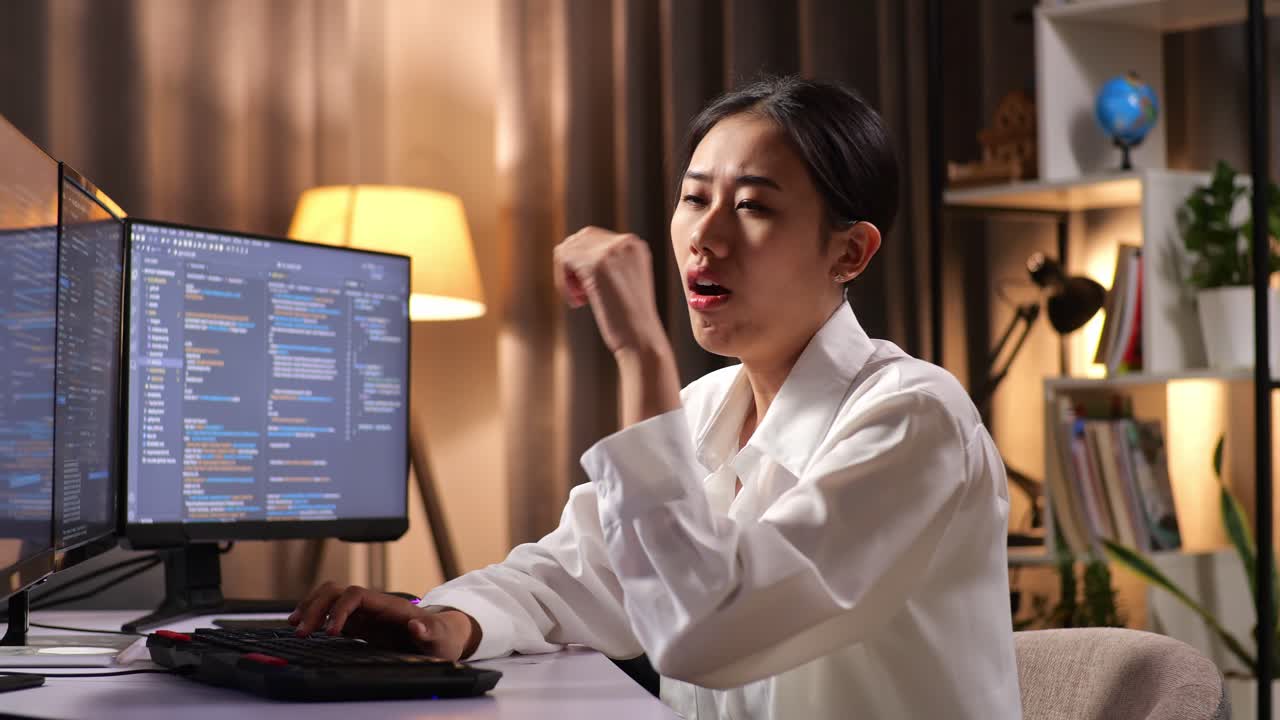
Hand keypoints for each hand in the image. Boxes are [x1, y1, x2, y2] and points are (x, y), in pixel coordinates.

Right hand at [289, 582, 479, 660]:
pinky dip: (316, 619)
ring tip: (295, 627)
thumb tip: (417, 625)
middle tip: (301, 630)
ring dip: (311, 608)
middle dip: (316, 606)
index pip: (356, 595)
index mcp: (390, 605)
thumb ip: (430, 632)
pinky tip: (305, 630)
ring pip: (331, 599)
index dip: (340, 610)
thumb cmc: (442, 637)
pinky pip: (332, 615)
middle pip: (337, 592)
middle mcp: (374, 605)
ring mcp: (366, 614)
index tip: (331, 632)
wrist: (442, 637)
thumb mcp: (441, 638)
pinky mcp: (361, 625)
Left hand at [553, 226, 666, 355]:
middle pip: (579, 239)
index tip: (587, 290)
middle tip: (581, 295)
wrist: (641, 340)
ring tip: (579, 299)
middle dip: (572, 266)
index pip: (593, 238)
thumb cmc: (629, 321)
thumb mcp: (621, 282)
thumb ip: (605, 263)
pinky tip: (578, 302)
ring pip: (568, 248)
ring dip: (566, 276)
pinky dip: (563, 282)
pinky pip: (564, 259)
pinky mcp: (598, 263)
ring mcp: (613, 250)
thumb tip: (568, 248)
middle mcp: (626, 242)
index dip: (581, 264)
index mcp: (635, 245)